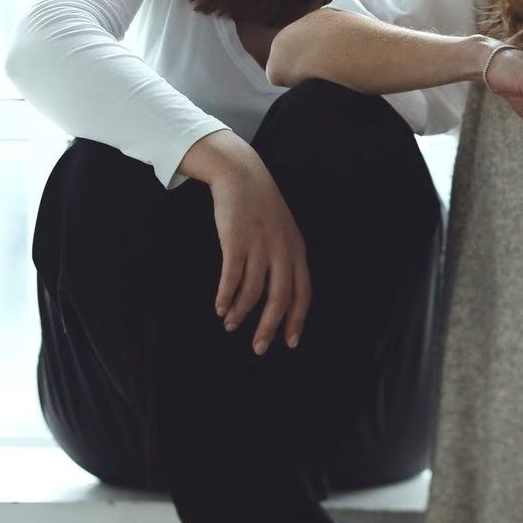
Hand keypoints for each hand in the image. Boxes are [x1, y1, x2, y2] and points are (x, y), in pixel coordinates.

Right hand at [183, 131, 310, 355]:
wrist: (241, 174)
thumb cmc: (260, 207)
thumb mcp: (282, 231)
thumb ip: (284, 260)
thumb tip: (279, 296)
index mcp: (297, 250)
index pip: (303, 293)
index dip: (296, 320)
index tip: (289, 343)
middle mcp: (282, 250)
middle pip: (279, 298)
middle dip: (269, 328)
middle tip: (259, 348)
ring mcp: (259, 245)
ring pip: (253, 291)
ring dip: (240, 312)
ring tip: (231, 324)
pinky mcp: (236, 240)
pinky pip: (232, 277)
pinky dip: (226, 296)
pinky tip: (220, 308)